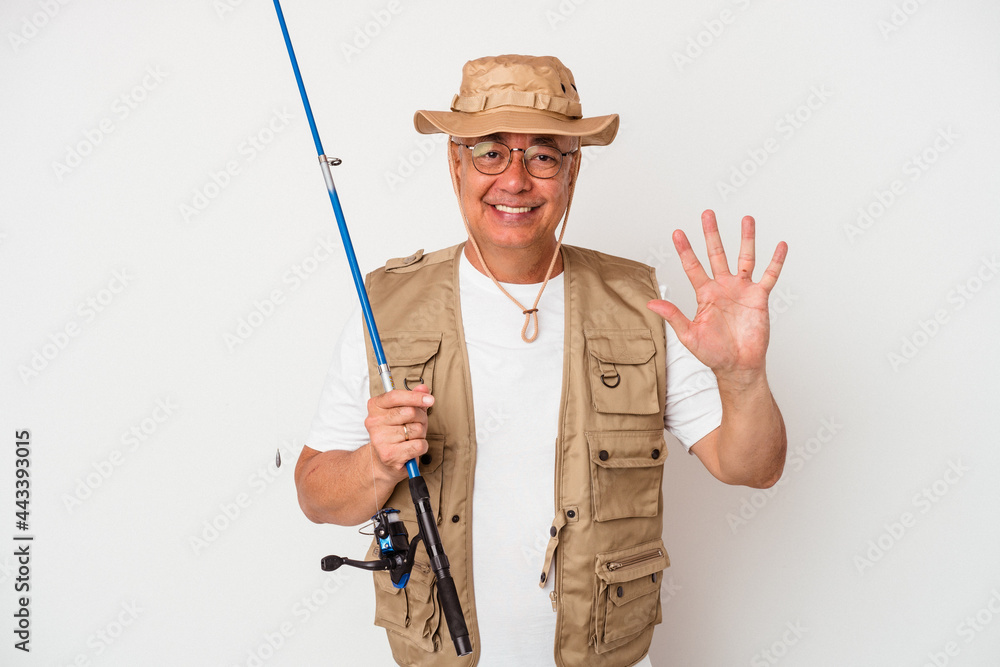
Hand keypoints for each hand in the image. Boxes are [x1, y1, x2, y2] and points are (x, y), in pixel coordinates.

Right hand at [364, 384, 433, 480]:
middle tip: (417, 425)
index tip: (430, 399)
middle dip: (421, 418)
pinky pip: (419, 445)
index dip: (415, 397)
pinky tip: (413, 448)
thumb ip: (414, 399)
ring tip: (411, 438)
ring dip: (421, 434)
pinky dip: (422, 446)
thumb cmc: (396, 433)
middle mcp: (374, 422)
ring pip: (417, 429)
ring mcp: (380, 439)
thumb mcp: (404, 412)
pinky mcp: (389, 455)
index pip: (395, 396)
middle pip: (410, 412)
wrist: (384, 461)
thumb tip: (424, 388)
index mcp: (375, 406)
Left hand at [647, 210, 786, 381]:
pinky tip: (779, 245)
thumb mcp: (689, 334)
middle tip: (707, 214)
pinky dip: (775, 261)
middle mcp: (723, 287)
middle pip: (716, 254)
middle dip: (712, 234)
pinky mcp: (759, 297)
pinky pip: (769, 275)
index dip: (685, 250)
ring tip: (747, 219)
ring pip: (744, 258)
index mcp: (705, 294)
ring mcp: (742, 290)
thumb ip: (673, 316)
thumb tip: (651, 304)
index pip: (693, 267)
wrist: (738, 365)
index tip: (677, 232)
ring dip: (746, 239)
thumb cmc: (713, 353)